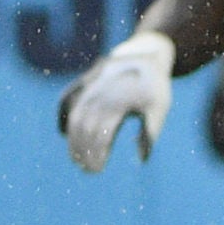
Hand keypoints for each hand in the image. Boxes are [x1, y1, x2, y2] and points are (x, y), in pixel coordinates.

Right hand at [59, 31, 174, 171]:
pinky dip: (65, 119)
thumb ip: (149, 133)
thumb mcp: (158, 109)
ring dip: (73, 140)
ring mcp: (90, 88)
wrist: (145, 54)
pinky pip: (68, 102)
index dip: (96, 154)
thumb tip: (141, 160)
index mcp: (118, 103)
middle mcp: (100, 96)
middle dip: (83, 152)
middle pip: (85, 130)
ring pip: (75, 118)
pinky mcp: (85, 83)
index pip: (101, 135)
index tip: (97, 170)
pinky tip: (65, 134)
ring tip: (75, 159)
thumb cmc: (154, 86)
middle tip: (87, 170)